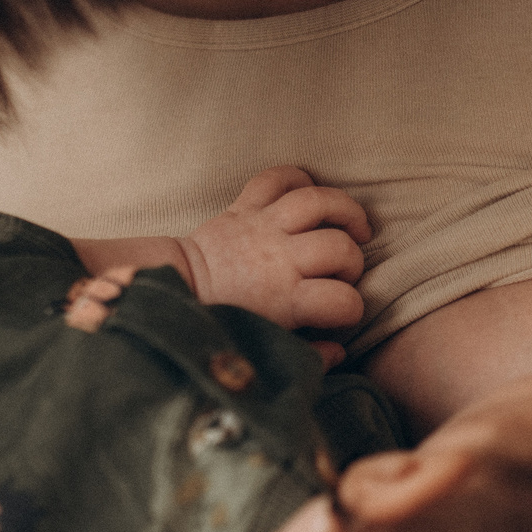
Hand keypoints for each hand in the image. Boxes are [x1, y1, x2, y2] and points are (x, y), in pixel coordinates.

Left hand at [176, 166, 369, 350]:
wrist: (176, 289)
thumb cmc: (223, 320)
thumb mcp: (267, 346)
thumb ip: (308, 355)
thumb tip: (339, 351)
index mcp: (285, 299)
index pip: (343, 300)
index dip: (354, 309)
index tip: (344, 313)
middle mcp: (278, 258)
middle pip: (339, 248)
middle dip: (354, 262)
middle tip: (345, 273)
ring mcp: (261, 227)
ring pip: (318, 201)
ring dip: (346, 210)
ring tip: (356, 226)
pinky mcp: (243, 207)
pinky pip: (276, 178)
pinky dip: (298, 176)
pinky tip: (311, 191)